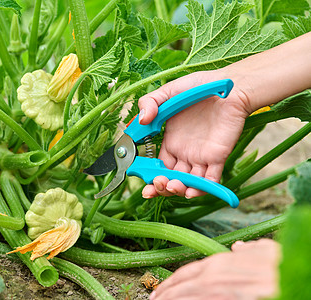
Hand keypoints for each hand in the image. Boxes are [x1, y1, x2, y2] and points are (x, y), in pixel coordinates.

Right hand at [138, 70, 250, 198]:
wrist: (227, 86)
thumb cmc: (198, 87)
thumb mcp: (168, 92)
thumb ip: (149, 103)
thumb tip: (141, 120)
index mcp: (171, 142)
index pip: (158, 166)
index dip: (150, 176)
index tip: (143, 181)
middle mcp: (185, 152)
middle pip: (171, 178)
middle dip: (162, 187)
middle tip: (158, 184)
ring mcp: (202, 156)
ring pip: (189, 182)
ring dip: (179, 190)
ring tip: (173, 186)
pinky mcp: (218, 156)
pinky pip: (210, 179)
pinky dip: (201, 189)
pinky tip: (190, 191)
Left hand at [150, 239, 280, 299]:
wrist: (288, 279)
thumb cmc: (278, 267)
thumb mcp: (263, 251)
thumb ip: (248, 250)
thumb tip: (240, 248)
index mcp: (219, 263)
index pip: (186, 271)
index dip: (172, 281)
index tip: (162, 288)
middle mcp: (211, 277)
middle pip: (180, 286)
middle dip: (165, 293)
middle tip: (154, 299)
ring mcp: (214, 293)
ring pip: (185, 298)